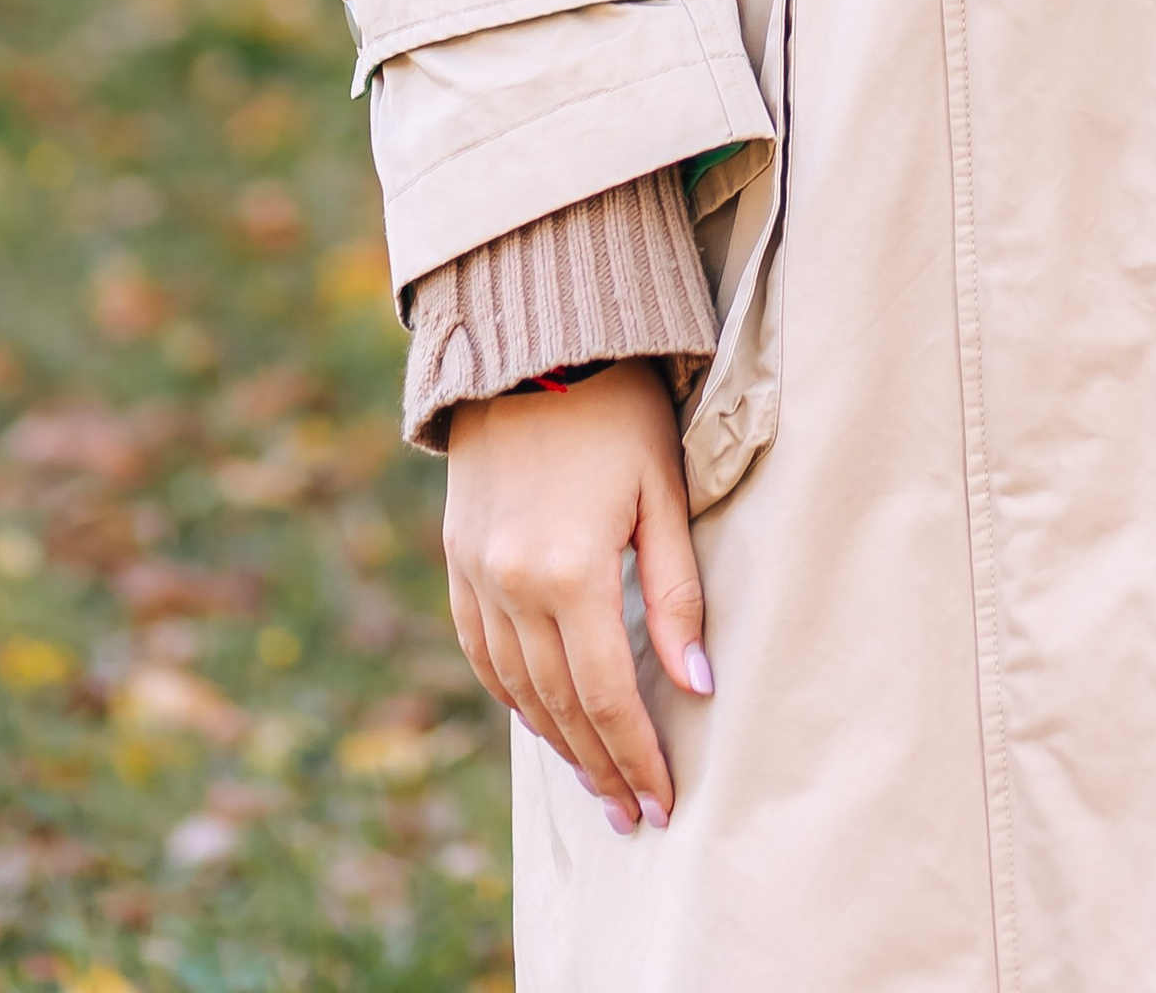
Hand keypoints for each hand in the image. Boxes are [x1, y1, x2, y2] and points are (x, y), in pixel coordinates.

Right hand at [443, 359, 711, 831]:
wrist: (533, 340)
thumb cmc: (617, 407)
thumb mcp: (663, 492)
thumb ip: (679, 594)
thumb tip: (698, 686)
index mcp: (569, 568)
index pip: (608, 694)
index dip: (638, 755)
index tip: (664, 803)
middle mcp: (511, 582)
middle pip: (561, 704)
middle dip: (602, 765)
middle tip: (635, 814)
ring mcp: (475, 572)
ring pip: (516, 688)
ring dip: (557, 742)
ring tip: (597, 782)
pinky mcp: (457, 558)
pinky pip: (481, 650)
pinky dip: (512, 694)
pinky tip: (542, 718)